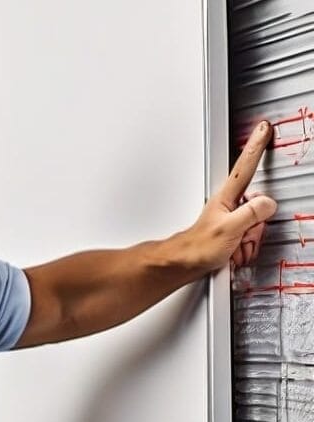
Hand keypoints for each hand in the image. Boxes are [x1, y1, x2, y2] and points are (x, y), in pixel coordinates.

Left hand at [188, 120, 276, 269]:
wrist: (183, 263)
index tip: (262, 129)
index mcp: (227, 197)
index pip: (245, 166)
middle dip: (256, 227)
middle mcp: (229, 205)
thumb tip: (267, 203)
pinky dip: (244, 249)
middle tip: (241, 237)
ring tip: (233, 246)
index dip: (255, 146)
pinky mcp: (230, 234)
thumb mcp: (230, 228)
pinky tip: (232, 253)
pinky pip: (249, 240)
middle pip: (259, 206)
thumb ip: (252, 212)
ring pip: (256, 226)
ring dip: (248, 241)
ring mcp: (230, 220)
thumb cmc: (198, 247)